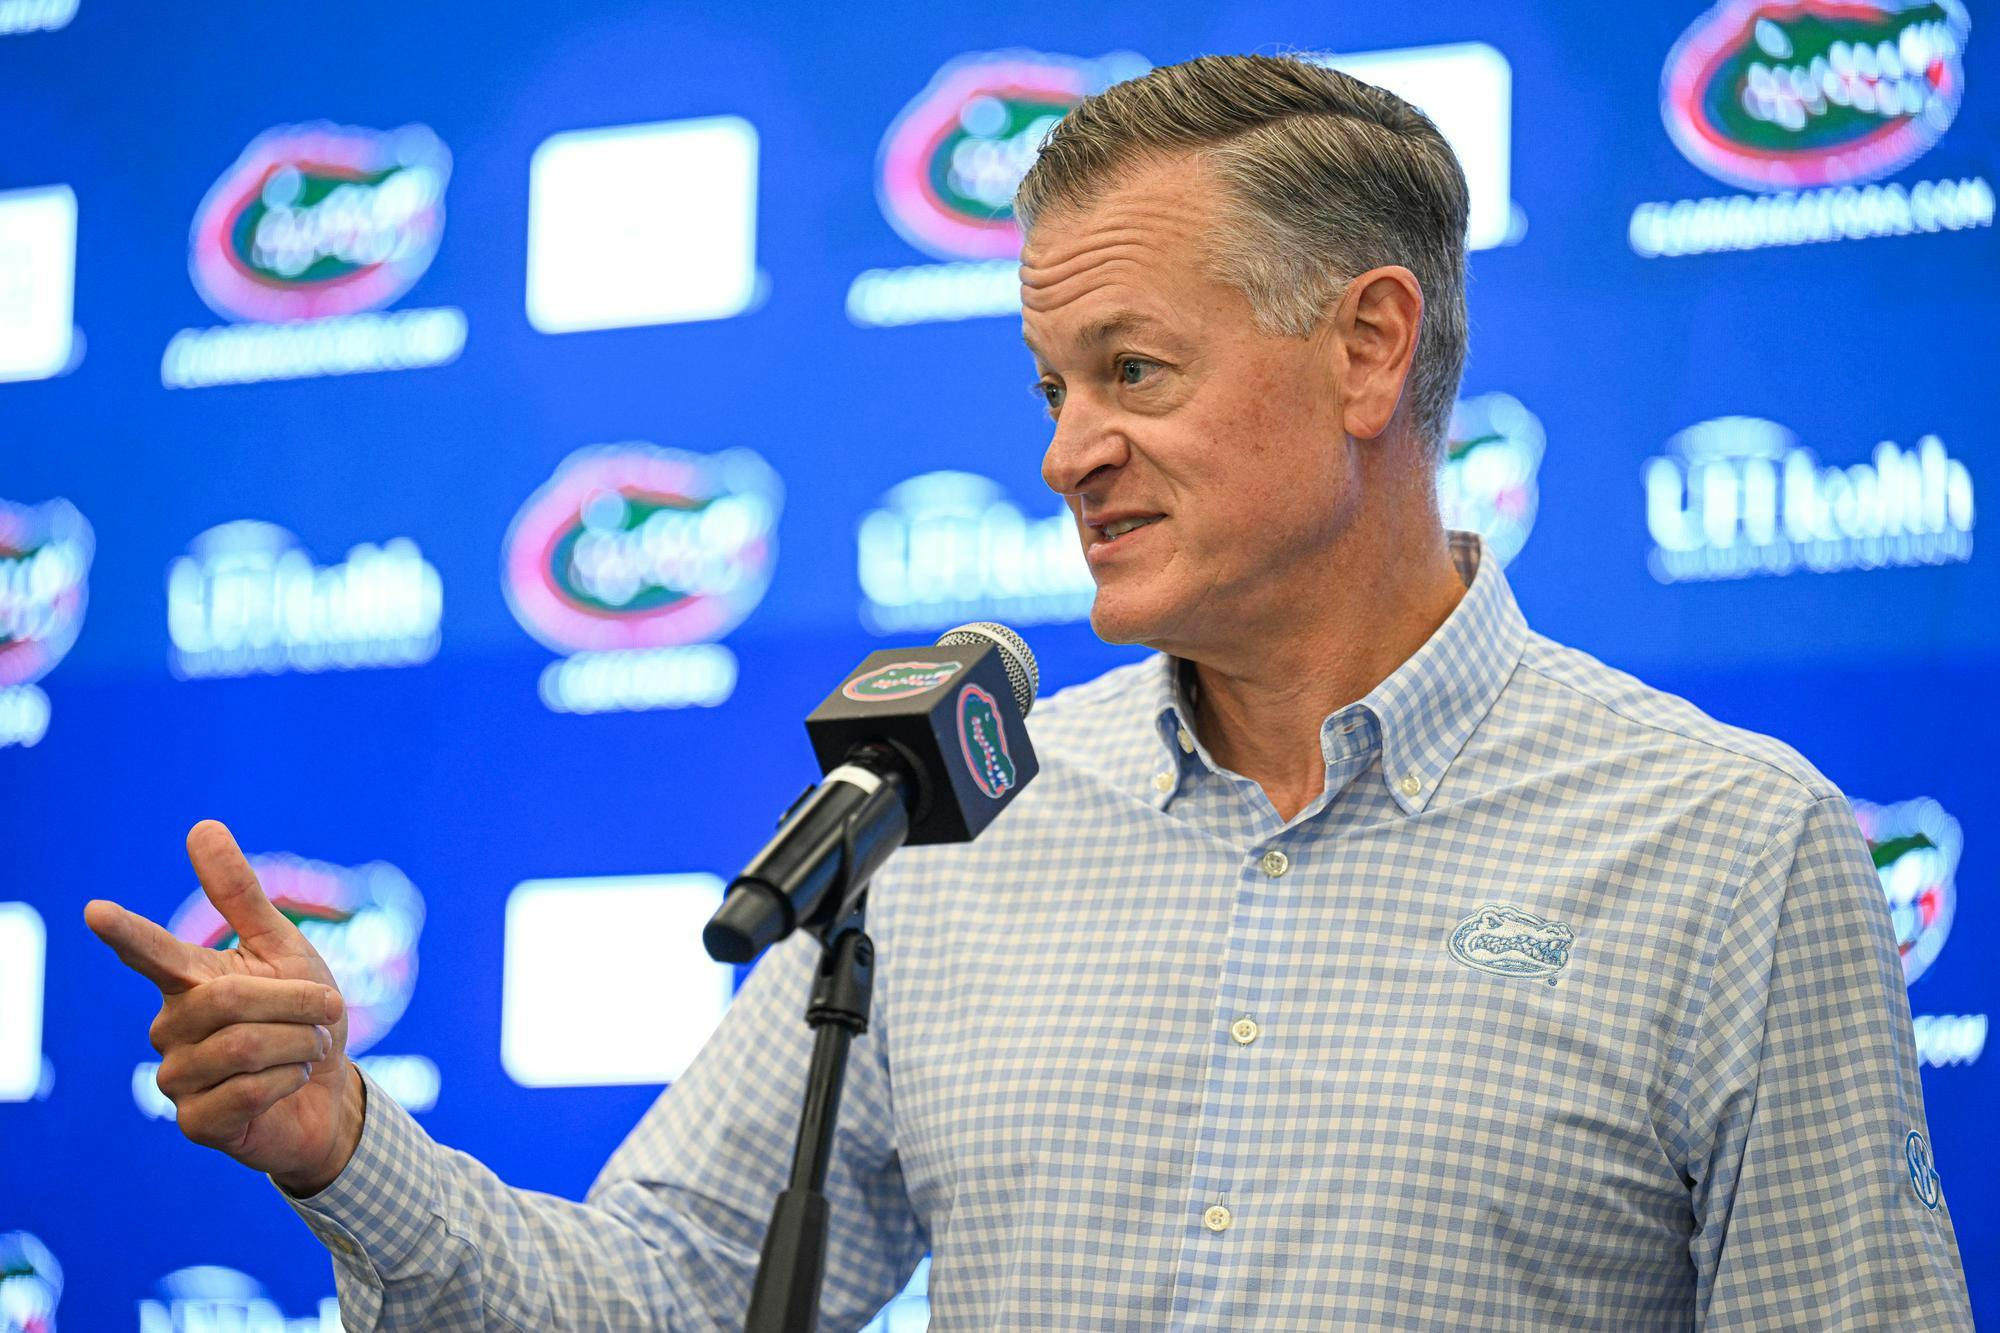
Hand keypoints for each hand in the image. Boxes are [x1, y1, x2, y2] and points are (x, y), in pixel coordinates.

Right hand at [85, 819, 364, 1195]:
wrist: (330, 1091)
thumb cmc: (303, 1017)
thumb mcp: (284, 950)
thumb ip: (240, 896)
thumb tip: (201, 826)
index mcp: (189, 981)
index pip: (150, 952)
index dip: (126, 932)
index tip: (96, 911)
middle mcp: (171, 1028)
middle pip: (229, 1000)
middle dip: (296, 1002)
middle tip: (325, 1013)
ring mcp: (177, 1078)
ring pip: (243, 1046)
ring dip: (299, 1042)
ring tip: (309, 1048)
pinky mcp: (196, 1123)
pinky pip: (249, 1091)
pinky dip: (291, 1079)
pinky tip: (293, 1081)